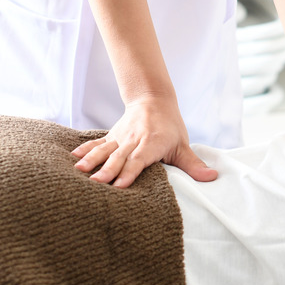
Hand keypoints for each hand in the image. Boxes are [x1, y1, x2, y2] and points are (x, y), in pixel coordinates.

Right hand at [71, 94, 217, 187]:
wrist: (154, 99)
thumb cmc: (171, 126)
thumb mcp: (183, 145)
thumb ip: (193, 165)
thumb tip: (211, 178)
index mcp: (151, 143)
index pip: (139, 160)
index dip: (129, 172)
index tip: (120, 186)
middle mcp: (133, 140)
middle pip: (119, 157)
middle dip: (107, 171)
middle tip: (96, 184)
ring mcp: (120, 137)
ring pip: (105, 149)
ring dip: (92, 160)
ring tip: (80, 171)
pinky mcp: (112, 135)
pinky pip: (97, 143)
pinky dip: (85, 149)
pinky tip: (72, 158)